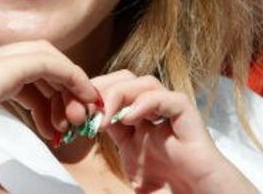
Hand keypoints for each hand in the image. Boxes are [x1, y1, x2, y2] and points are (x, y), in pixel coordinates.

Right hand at [0, 40, 99, 178]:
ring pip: (42, 54)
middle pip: (34, 58)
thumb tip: (11, 192)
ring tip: (76, 120)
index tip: (59, 130)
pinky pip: (44, 61)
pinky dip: (69, 75)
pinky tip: (81, 98)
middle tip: (74, 124)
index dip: (47, 98)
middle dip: (62, 88)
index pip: (19, 73)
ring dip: (69, 83)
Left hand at [91, 70, 256, 193]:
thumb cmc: (173, 191)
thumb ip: (113, 156)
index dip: (91, 99)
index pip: (110, 96)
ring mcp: (171, 116)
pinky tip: (130, 118)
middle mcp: (152, 118)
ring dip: (119, 92)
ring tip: (105, 116)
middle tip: (85, 108)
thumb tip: (84, 141)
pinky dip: (146, 102)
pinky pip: (168, 97)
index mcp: (136, 129)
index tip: (73, 113)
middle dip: (101, 88)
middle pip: (124, 80)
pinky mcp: (189, 120)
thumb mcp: (133, 175)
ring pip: (144, 81)